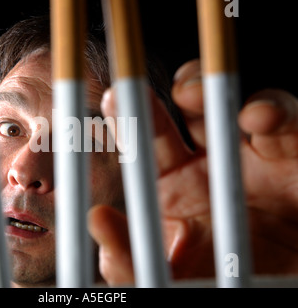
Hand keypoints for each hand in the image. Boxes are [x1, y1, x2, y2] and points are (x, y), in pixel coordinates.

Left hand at [88, 59, 297, 285]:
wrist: (282, 289)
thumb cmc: (222, 287)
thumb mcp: (171, 281)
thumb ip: (131, 259)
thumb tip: (96, 218)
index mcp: (176, 190)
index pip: (147, 146)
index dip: (129, 121)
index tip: (114, 100)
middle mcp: (211, 166)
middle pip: (185, 113)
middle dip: (165, 93)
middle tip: (146, 85)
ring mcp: (254, 158)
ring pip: (229, 103)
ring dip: (209, 89)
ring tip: (189, 92)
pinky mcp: (294, 158)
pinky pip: (290, 124)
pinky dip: (276, 112)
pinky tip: (258, 117)